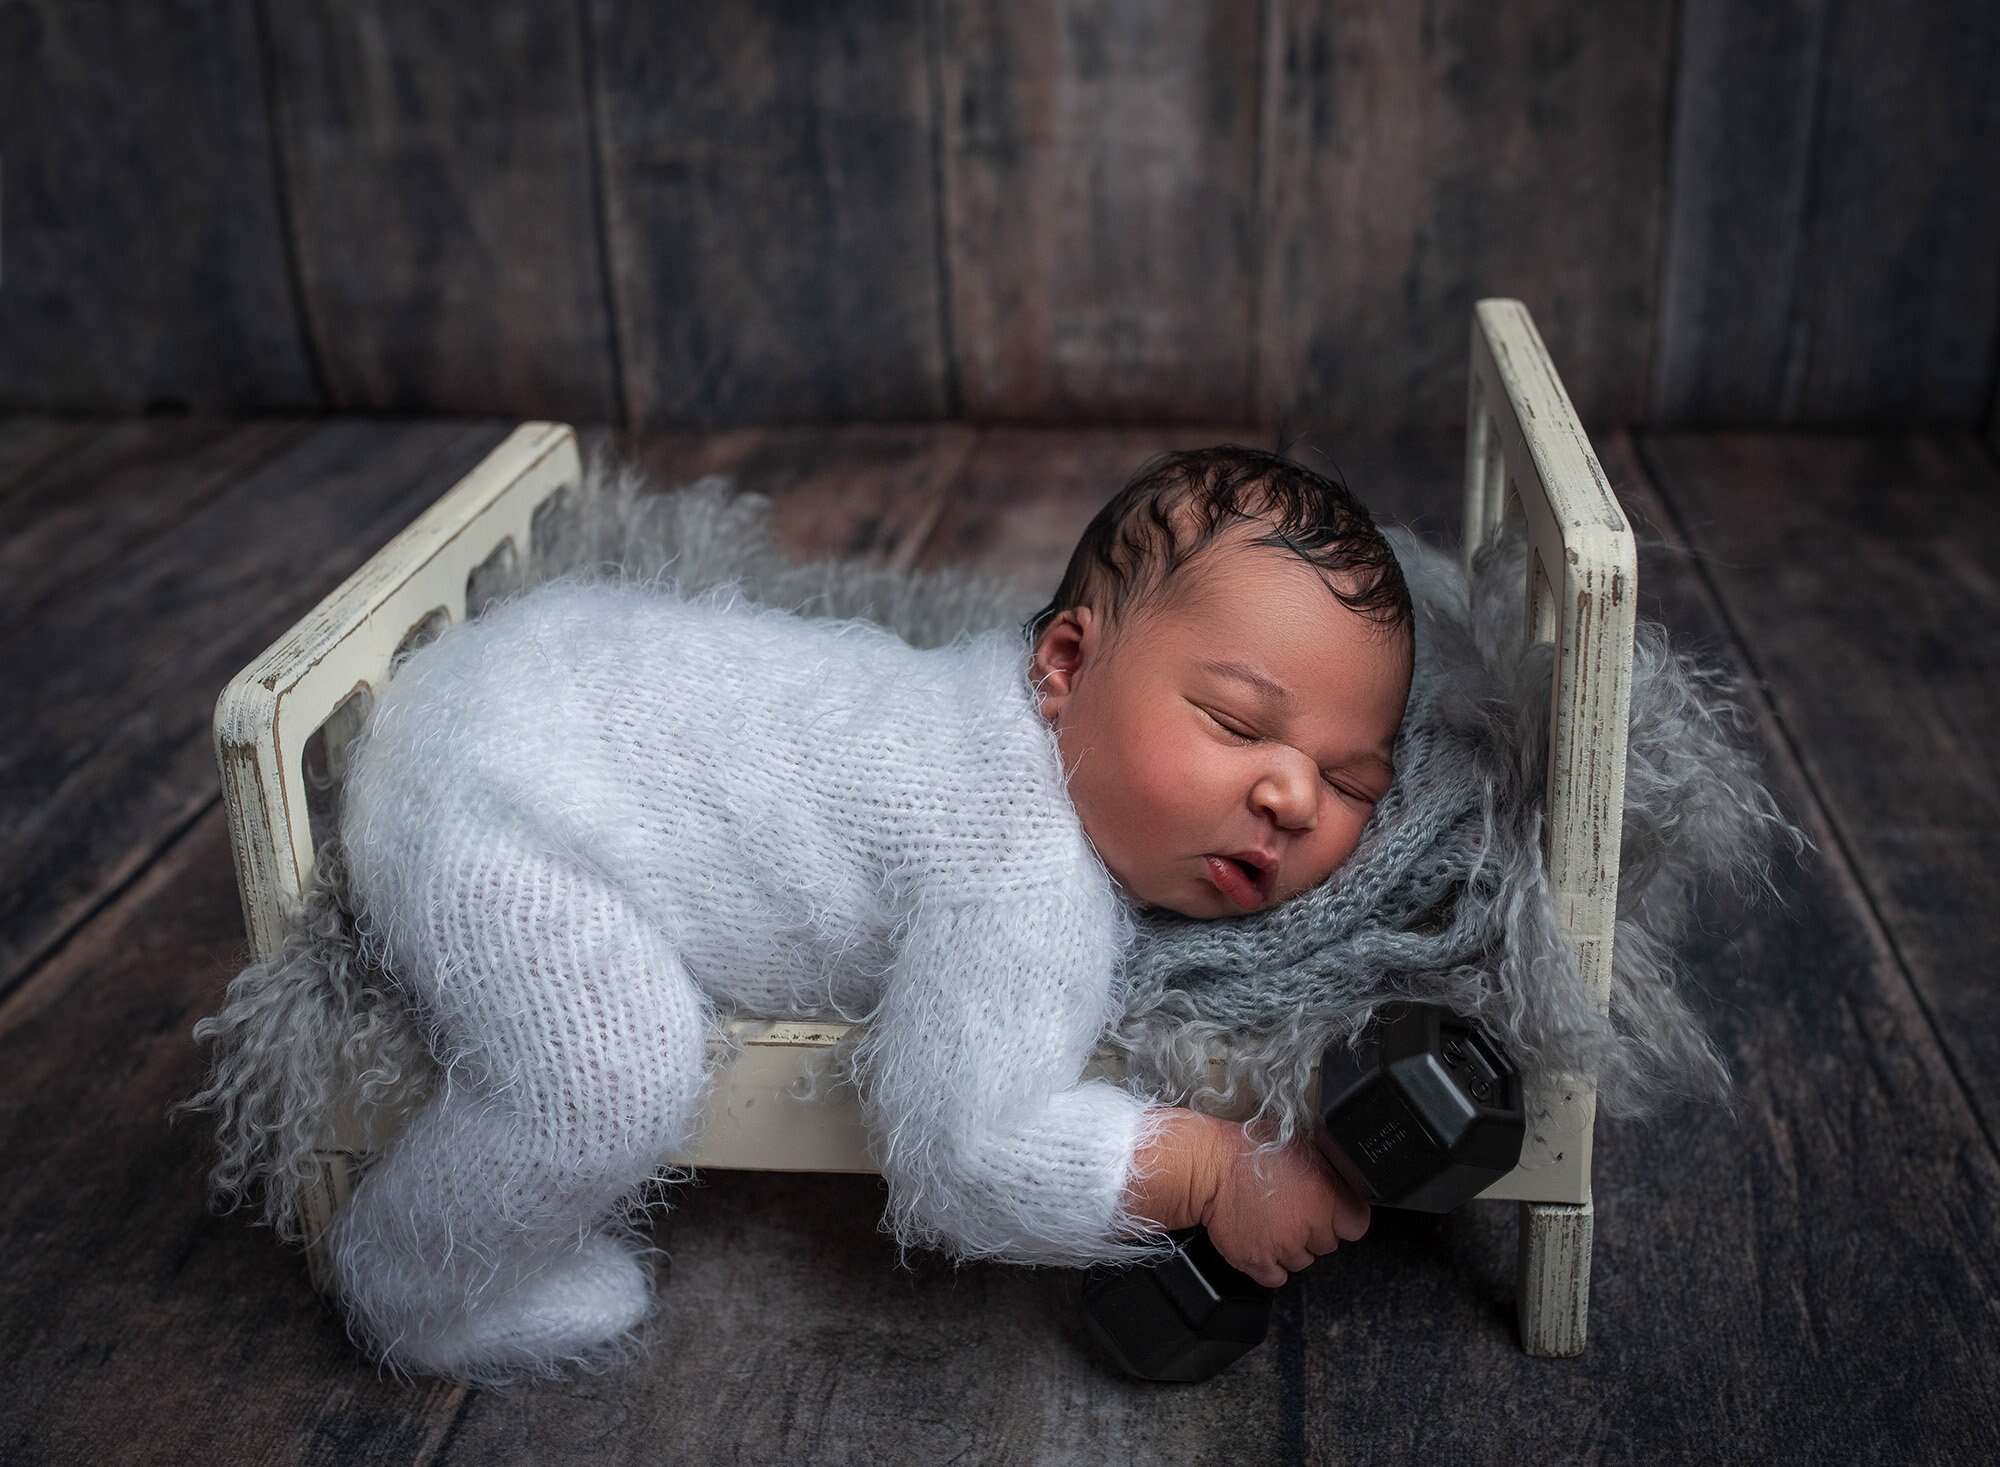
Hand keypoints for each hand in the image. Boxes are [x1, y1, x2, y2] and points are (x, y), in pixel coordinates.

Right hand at [1198, 1121, 1370, 1289]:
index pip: (1356, 1224)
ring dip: (1292, 1247)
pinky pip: (1276, 1277)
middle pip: (1328, 1244)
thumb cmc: (1248, 1149)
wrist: (1206, 1166)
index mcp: (1327, 1195)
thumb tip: (1343, 1170)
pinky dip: (1270, 1265)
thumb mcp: (1299, 1142)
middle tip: (1292, 1209)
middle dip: (1314, 1230)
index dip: (1343, 1217)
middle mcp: (1310, 1226)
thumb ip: (1327, 1165)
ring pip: (1302, 1261)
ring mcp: (1285, 1248)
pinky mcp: (1259, 1262)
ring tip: (1272, 1221)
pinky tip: (1261, 1241)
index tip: (1331, 1210)